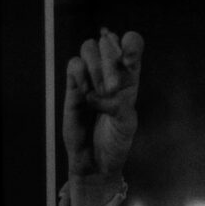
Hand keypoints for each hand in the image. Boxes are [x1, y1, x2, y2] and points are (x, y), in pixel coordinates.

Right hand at [63, 28, 142, 179]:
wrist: (95, 163)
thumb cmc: (116, 143)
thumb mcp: (127, 126)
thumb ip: (119, 107)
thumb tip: (100, 94)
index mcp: (130, 78)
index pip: (132, 46)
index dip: (131, 44)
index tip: (128, 59)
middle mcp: (110, 72)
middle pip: (108, 42)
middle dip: (110, 60)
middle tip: (112, 88)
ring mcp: (90, 78)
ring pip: (89, 48)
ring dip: (95, 67)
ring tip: (98, 92)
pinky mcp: (72, 88)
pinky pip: (73, 65)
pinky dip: (78, 73)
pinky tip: (84, 93)